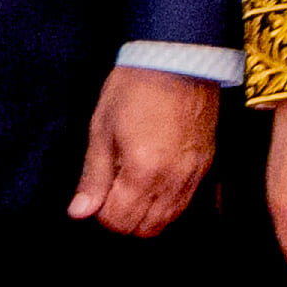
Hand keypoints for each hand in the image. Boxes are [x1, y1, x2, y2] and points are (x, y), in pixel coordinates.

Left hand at [68, 65, 219, 236]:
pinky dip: (167, 203)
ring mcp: (193, 174)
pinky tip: (155, 181)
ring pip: (168, 220)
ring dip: (146, 215)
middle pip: (144, 229)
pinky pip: (185, 202)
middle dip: (123, 219)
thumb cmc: (134, 88)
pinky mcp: (206, 164)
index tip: (96, 192)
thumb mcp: (102, 128)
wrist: (179, 58)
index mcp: (142, 170)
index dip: (99, 212)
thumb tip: (79, 212)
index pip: (118, 221)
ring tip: (133, 188)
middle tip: (112, 192)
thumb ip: (93, 176)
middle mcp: (172, 179)